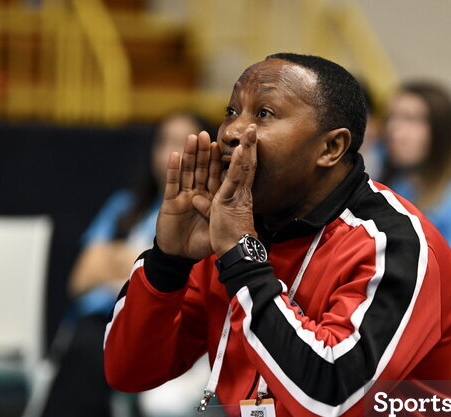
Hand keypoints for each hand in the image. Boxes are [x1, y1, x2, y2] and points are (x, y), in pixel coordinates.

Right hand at [155, 130, 220, 259]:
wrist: (180, 255)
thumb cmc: (200, 243)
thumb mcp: (217, 228)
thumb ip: (223, 214)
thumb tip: (232, 202)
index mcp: (211, 199)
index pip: (217, 176)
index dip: (220, 161)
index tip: (224, 145)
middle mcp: (198, 194)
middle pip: (201, 169)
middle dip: (204, 152)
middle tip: (206, 134)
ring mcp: (183, 196)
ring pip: (187, 171)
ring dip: (189, 154)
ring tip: (192, 137)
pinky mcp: (170, 202)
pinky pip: (172, 184)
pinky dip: (173, 170)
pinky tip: (174, 155)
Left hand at [206, 124, 258, 256]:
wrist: (233, 254)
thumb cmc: (227, 240)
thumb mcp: (214, 219)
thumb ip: (205, 207)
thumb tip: (196, 198)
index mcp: (236, 197)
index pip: (240, 173)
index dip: (243, 157)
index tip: (247, 142)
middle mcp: (238, 194)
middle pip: (243, 165)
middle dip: (249, 147)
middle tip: (254, 128)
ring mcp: (233, 196)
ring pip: (238, 168)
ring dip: (244, 148)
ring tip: (249, 131)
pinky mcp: (226, 201)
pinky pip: (228, 179)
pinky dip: (232, 163)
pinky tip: (237, 149)